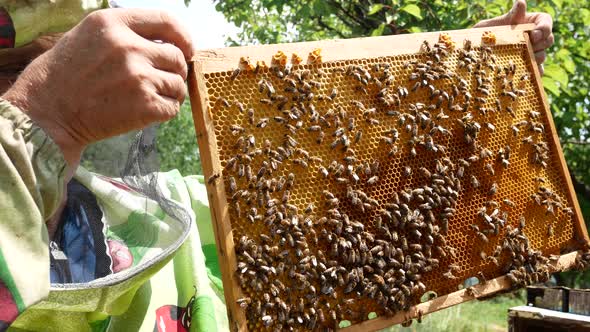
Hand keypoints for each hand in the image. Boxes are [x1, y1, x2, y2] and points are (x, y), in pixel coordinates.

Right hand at [2, 9, 192, 164]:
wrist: (46, 113)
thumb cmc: (64, 75)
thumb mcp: (89, 36)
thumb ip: (126, 33)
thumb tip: (167, 41)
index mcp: (113, 24)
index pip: (166, 20)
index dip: (183, 36)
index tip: (187, 49)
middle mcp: (128, 46)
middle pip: (177, 56)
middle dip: (175, 70)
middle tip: (161, 81)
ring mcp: (138, 77)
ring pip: (178, 84)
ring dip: (171, 93)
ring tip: (150, 98)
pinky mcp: (144, 106)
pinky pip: (173, 107)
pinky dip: (166, 111)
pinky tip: (147, 112)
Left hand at [474, 0, 552, 74]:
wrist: (476, 51)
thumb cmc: (487, 33)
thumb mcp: (496, 24)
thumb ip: (510, 15)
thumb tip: (521, 2)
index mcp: (531, 23)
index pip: (546, 22)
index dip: (544, 28)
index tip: (534, 34)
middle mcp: (535, 38)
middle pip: (548, 40)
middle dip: (540, 44)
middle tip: (528, 47)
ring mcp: (532, 53)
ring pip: (542, 56)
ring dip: (535, 58)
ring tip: (523, 59)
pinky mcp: (527, 67)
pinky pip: (536, 71)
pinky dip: (532, 72)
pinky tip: (523, 72)